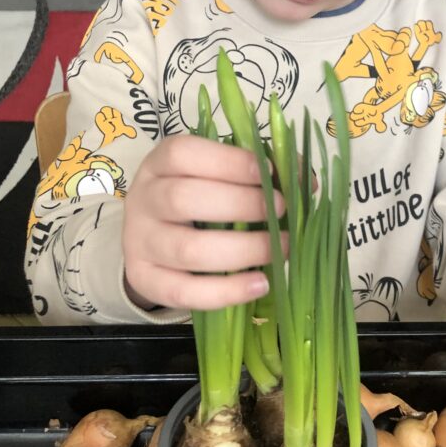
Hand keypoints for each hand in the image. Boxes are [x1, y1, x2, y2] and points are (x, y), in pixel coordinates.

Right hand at [122, 134, 283, 311]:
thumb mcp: (215, 174)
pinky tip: (260, 283)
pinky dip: (227, 291)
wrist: (151, 237)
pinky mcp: (145, 279)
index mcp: (160, 163)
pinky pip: (185, 291)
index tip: (268, 171)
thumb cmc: (197, 198)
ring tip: (280, 247)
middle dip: (242, 205)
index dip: (229, 162)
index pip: (184, 155)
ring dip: (243, 250)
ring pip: (188, 249)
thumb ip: (257, 171)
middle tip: (281, 211)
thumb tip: (305, 179)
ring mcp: (140, 242)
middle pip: (184, 199)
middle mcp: (144, 199)